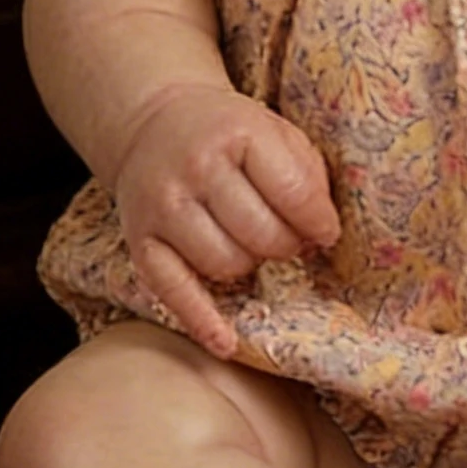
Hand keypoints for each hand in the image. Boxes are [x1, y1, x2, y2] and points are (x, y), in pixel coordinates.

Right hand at [112, 85, 339, 357]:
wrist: (153, 125)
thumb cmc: (228, 135)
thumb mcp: (275, 131)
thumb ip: (305, 176)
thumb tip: (324, 235)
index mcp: (238, 133)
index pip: (293, 192)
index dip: (319, 222)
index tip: (326, 232)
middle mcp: (196, 168)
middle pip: (260, 234)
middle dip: (287, 246)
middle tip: (290, 241)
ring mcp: (163, 206)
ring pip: (225, 264)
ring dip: (250, 266)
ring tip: (253, 248)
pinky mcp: (140, 240)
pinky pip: (173, 291)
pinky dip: (202, 322)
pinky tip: (226, 343)